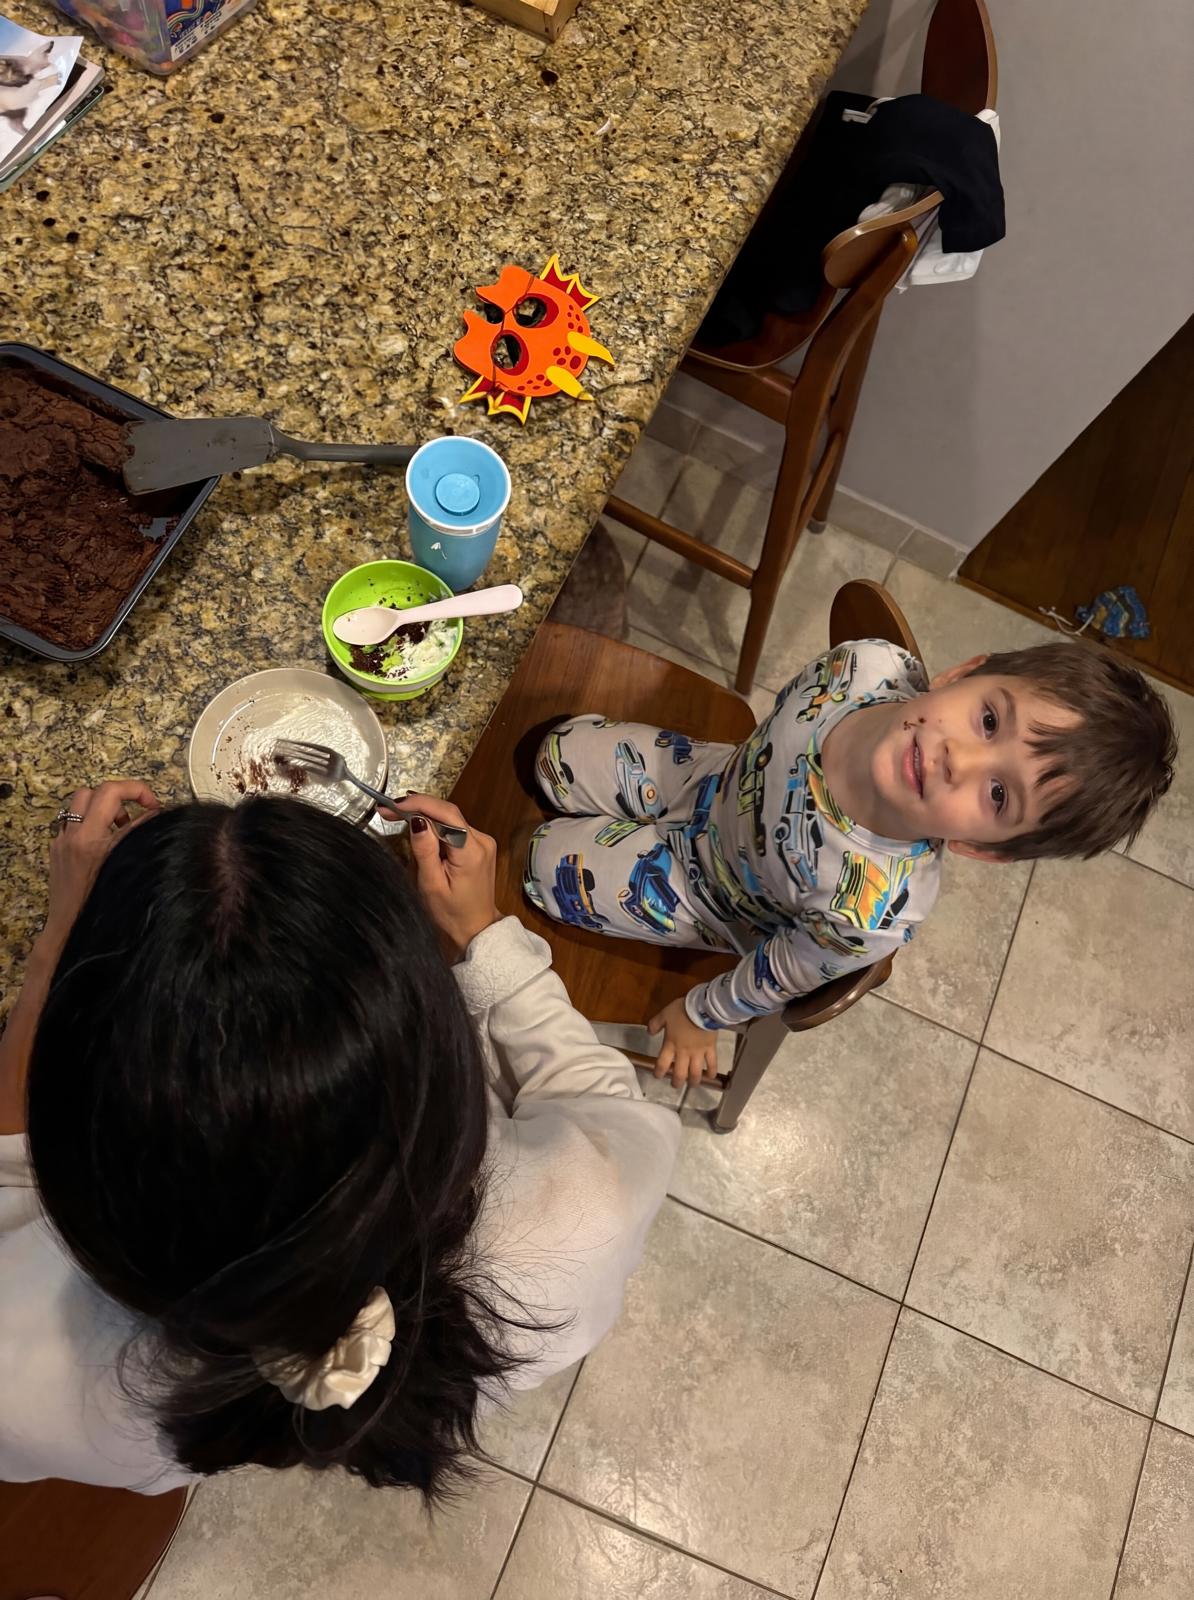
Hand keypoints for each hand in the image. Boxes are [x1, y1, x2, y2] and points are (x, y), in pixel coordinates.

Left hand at [42, 780, 160, 954]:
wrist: (71, 930)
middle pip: (95, 791)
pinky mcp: (57, 850)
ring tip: (121, 828)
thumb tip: (155, 816)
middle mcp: (72, 836)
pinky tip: (105, 842)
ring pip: (79, 803)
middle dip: (120, 796)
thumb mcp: (128, 867)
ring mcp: (62, 842)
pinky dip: (91, 823)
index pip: (112, 793)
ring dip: (103, 808)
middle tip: (138, 812)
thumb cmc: (102, 908)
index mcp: (90, 840)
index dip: (137, 791)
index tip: (153, 804)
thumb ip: (140, 836)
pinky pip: (72, 822)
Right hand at [380, 793, 499, 961]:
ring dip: (425, 815)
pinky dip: (436, 826)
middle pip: (448, 812)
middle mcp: (482, 842)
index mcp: (471, 852)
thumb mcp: (431, 885)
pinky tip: (420, 831)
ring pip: (450, 818)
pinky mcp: (480, 846)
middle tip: (389, 810)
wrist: (476, 928)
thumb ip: (425, 851)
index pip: (446, 814)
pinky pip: (455, 827)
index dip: (418, 804)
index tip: (393, 805)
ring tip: (399, 817)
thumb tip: (416, 821)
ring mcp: (483, 842)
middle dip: (418, 807)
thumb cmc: (452, 913)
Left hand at [647, 995, 720, 1089]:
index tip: (658, 1076)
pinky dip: (711, 1071)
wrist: (702, 1008)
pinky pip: (712, 1063)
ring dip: (693, 1081)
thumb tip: (649, 1032)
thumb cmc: (682, 1010)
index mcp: (671, 1044)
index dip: (659, 1072)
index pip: (662, 1063)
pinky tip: (711, 1077)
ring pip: (695, 1072)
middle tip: (676, 1085)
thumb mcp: (664, 1014)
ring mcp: (698, 1052)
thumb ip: (655, 1023)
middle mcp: (683, 1052)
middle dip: (677, 1082)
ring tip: (692, 1084)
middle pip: (679, 1073)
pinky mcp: (710, 1049)